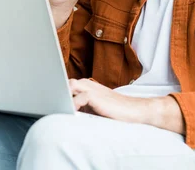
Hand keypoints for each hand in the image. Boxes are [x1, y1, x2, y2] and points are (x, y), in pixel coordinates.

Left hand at [70, 79, 185, 133]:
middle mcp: (89, 85)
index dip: (62, 92)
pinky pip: (80, 97)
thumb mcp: (98, 108)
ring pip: (72, 85)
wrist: (136, 110)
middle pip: (68, 83)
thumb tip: (69, 112)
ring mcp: (93, 89)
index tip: (58, 102)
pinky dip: (74, 104)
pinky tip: (74, 113)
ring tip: (65, 109)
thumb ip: (84, 107)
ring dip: (66, 96)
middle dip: (62, 92)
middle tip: (59, 106)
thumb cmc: (117, 112)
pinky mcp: (96, 96)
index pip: (69, 85)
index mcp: (89, 87)